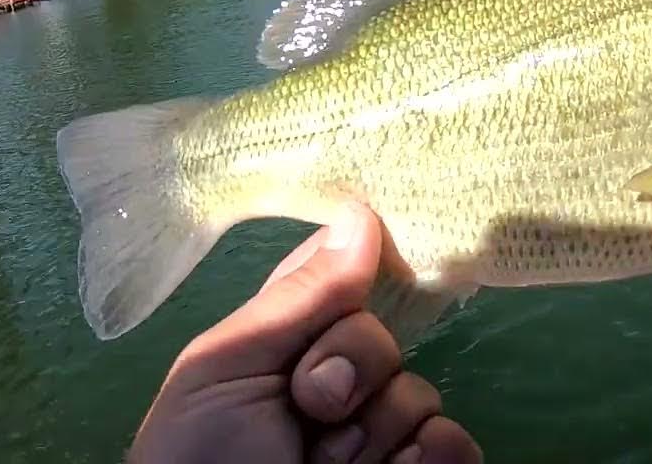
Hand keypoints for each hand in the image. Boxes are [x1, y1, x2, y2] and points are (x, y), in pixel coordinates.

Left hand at [129, 205, 482, 463]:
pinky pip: (453, 445)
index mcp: (281, 352)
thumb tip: (361, 213)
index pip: (341, 285)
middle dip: (347, 370)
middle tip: (307, 409)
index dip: (356, 272)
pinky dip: (426, 458)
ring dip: (374, 430)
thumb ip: (297, 297)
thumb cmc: (199, 462)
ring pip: (420, 394)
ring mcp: (377, 442)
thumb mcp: (224, 369)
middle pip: (384, 336)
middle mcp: (334, 390)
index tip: (364, 263)